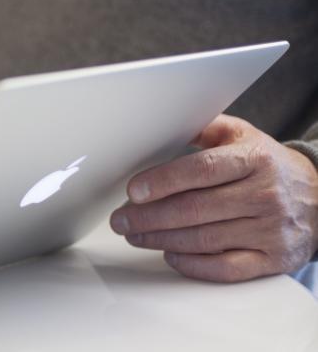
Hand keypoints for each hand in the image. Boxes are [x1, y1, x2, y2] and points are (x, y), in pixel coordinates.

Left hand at [110, 114, 317, 281]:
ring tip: (134, 234)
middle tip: (121, 219)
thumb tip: (160, 124)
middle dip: (149, 216)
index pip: (201, 170)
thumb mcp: (243, 136)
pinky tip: (169, 254)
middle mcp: (265, 195)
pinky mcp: (273, 259)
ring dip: (160, 239)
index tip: (133, 191)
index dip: (163, 181)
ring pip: (204, 239)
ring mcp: (270, 230)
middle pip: (195, 209)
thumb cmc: (269, 165)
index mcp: (254, 160)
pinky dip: (192, 265)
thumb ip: (203, 129)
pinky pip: (225, 268)